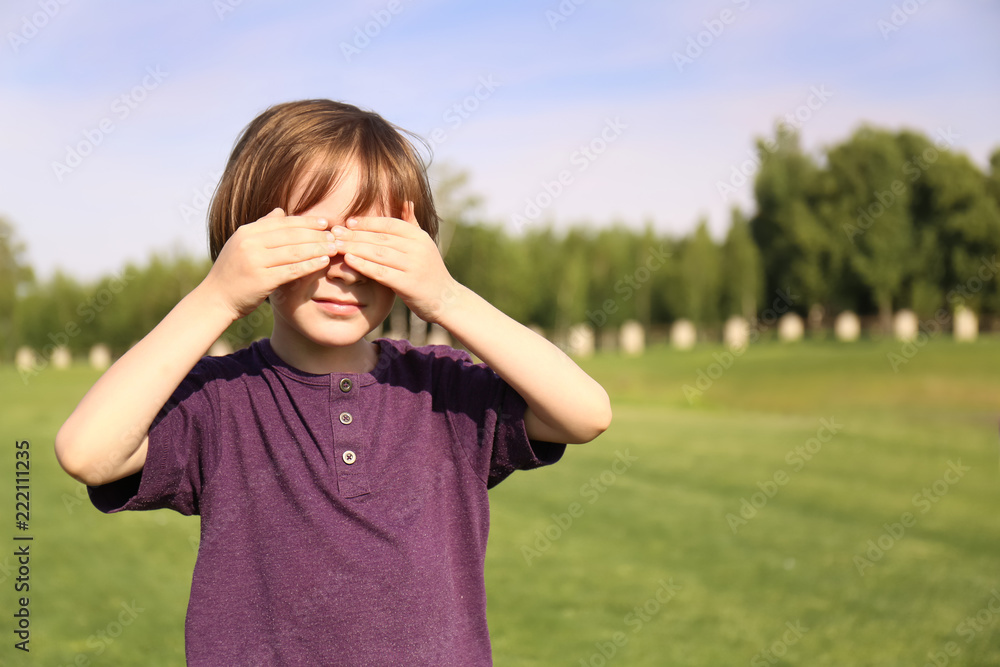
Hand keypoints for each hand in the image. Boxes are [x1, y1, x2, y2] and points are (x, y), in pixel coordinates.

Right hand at [202, 208, 336, 319]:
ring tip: (334, 248)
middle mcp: (249, 243)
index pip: (283, 222)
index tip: (325, 222)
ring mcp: (255, 261)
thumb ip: (262, 228)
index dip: (306, 221)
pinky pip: (291, 270)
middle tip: (335, 235)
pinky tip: (323, 263)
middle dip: (316, 234)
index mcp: (247, 232)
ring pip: (294, 251)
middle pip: (291, 234)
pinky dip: (310, 265)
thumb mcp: (242, 244)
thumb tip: (280, 211)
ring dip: (317, 248)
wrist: (215, 300)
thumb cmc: (233, 273)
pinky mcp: (262, 280)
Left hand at [332, 201, 458, 323]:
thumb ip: (412, 224)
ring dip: (355, 248)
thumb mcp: (424, 245)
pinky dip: (364, 265)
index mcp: (419, 236)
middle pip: (380, 238)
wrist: (445, 300)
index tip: (348, 222)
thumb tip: (406, 201)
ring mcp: (414, 266)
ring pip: (378, 253)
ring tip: (337, 245)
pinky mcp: (409, 284)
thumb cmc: (429, 272)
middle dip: (355, 234)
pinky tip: (349, 260)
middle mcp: (418, 248)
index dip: (367, 222)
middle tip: (334, 232)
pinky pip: (381, 272)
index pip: (389, 224)